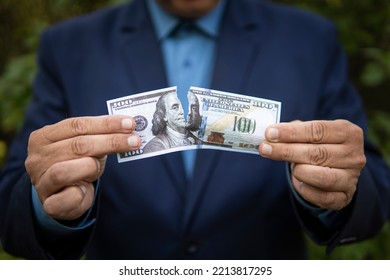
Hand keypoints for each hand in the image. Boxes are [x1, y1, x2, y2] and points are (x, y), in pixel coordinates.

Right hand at [25, 115, 140, 219]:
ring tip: (99, 167)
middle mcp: (37, 158)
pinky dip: (82, 193)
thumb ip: (102, 136)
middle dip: (110, 141)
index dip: (106, 123)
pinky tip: (86, 189)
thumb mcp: (87, 147)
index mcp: (43, 137)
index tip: (130, 123)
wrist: (62, 197)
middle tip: (135, 141)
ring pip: (65, 170)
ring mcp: (40, 181)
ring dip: (91, 166)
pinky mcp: (48, 204)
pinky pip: (68, 197)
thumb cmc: (76, 165)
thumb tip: (129, 126)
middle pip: (77, 145)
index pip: (77, 125)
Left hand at [259, 120, 365, 209]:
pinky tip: (298, 181)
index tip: (269, 133)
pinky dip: (305, 189)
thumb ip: (293, 131)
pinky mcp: (345, 197)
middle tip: (264, 148)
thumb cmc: (319, 145)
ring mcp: (352, 178)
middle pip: (317, 153)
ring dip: (298, 171)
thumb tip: (270, 134)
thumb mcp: (311, 134)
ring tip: (290, 167)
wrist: (336, 169)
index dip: (291, 132)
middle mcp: (355, 155)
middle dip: (286, 151)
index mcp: (349, 133)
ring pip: (322, 176)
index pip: (317, 130)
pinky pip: (322, 197)